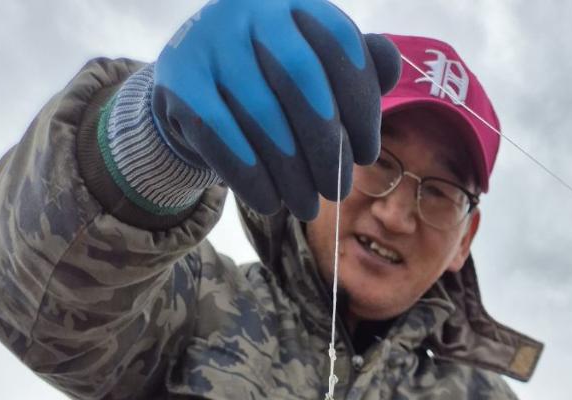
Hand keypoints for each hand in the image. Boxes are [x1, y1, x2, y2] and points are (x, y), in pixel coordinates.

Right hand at [153, 0, 400, 217]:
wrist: (195, 87)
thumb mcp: (317, 70)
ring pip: (262, 114)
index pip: (341, 43)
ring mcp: (211, 42)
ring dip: (291, 174)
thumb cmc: (272, 82)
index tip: (367, 154)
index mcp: (295, 3)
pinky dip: (250, 176)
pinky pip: (221, 136)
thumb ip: (356, 66)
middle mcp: (251, 11)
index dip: (362, 105)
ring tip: (307, 207)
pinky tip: (269, 202)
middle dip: (327, 146)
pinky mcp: (180, 81)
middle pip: (302, 78)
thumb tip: (391, 66)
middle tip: (338, 190)